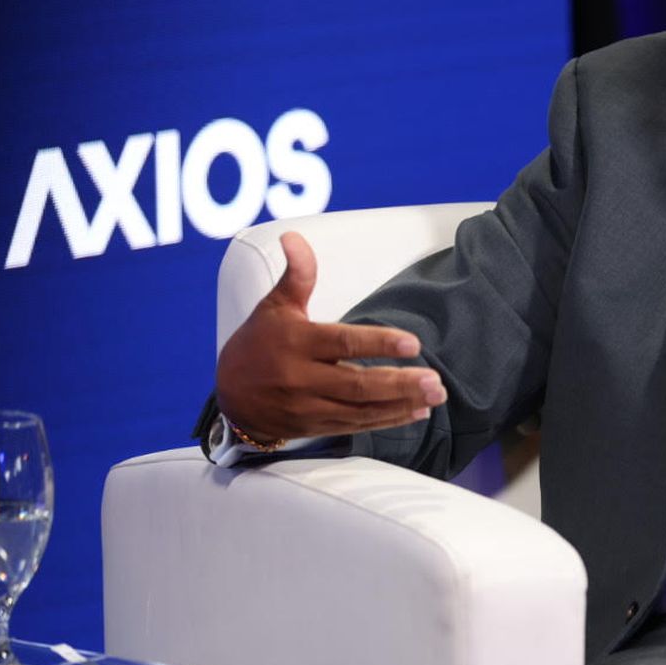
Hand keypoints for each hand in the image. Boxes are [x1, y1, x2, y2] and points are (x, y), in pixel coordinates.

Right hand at [214, 231, 446, 441]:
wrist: (229, 397)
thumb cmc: (259, 343)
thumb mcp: (274, 306)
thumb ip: (297, 275)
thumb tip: (294, 237)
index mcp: (296, 343)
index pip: (343, 343)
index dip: (378, 343)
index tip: (413, 344)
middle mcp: (302, 379)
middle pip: (357, 385)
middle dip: (400, 384)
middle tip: (436, 381)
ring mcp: (309, 407)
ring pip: (361, 409)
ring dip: (401, 404)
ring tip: (436, 395)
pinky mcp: (315, 427)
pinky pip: (356, 425)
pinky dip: (388, 420)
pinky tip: (417, 411)